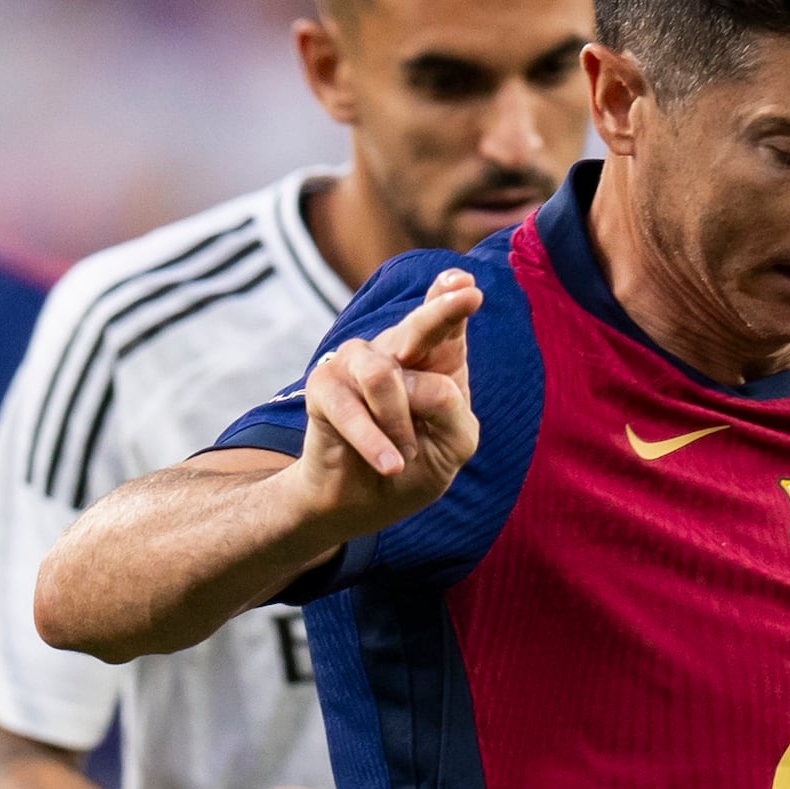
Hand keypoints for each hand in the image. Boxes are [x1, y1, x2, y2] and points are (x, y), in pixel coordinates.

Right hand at [286, 270, 479, 541]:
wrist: (361, 503)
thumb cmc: (413, 466)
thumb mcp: (454, 442)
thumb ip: (450, 405)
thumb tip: (406, 380)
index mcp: (433, 356)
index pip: (446, 320)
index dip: (451, 297)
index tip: (465, 284)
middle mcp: (394, 348)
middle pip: (420, 325)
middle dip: (441, 311)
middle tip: (466, 297)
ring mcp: (356, 361)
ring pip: (383, 375)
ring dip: (397, 423)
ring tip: (403, 453)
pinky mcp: (323, 384)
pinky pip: (352, 407)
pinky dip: (374, 440)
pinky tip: (390, 464)